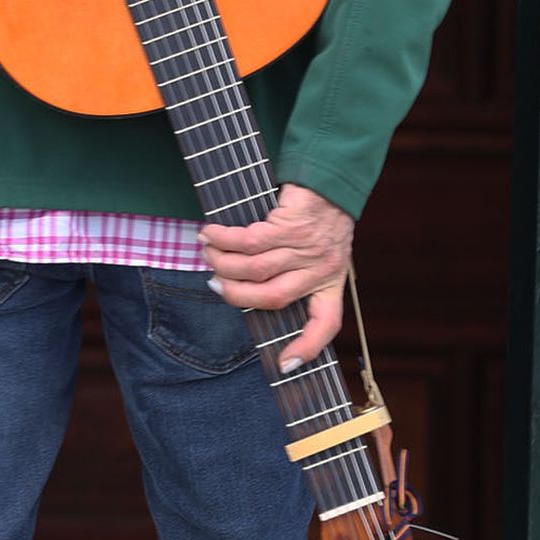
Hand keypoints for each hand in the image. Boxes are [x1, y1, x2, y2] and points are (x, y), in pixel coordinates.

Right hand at [200, 183, 353, 370]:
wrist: (331, 174)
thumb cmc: (320, 216)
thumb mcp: (321, 252)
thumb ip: (297, 274)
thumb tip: (250, 290)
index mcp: (331, 282)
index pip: (326, 324)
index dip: (307, 348)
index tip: (284, 365)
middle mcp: (321, 269)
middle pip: (271, 298)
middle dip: (235, 295)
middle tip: (215, 283)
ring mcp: (307, 247)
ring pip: (255, 268)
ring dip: (223, 263)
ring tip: (208, 254)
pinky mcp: (291, 223)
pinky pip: (249, 240)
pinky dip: (223, 239)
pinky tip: (210, 234)